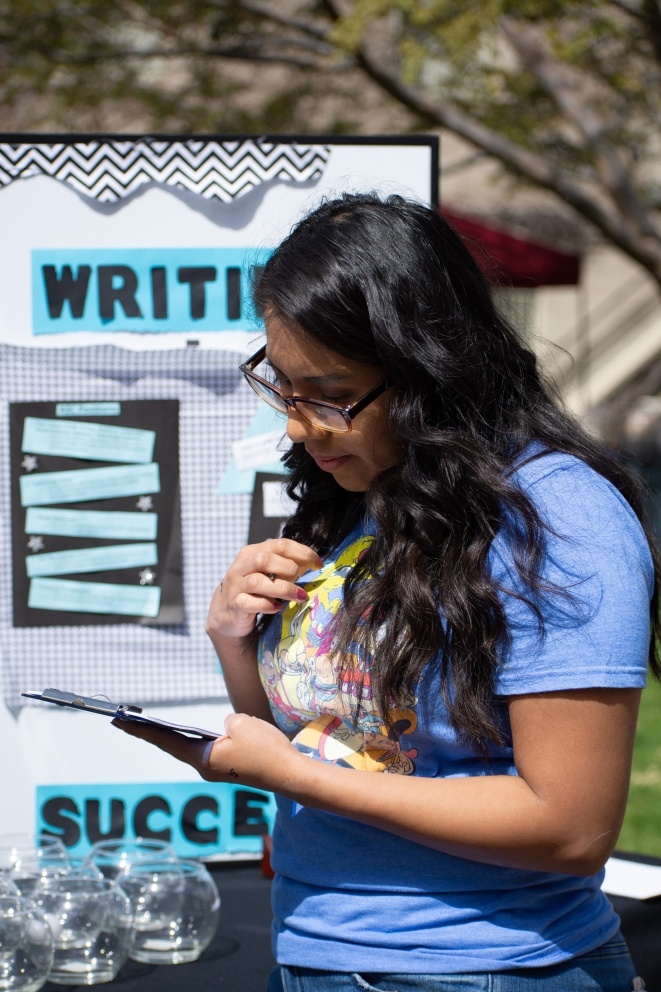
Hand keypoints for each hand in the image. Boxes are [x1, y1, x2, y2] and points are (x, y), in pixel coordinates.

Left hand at [112, 712, 301, 792]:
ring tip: (150, 726)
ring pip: (188, 749)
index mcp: (202, 758)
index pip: (164, 740)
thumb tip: (225, 729)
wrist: (290, 775)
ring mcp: (216, 770)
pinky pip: (205, 751)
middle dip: (149, 733)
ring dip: (170, 737)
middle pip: (172, 745)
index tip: (117, 722)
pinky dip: (191, 740)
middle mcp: (204, 767)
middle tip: (125, 721)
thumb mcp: (241, 723)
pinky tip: (187, 734)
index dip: (140, 730)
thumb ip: (226, 722)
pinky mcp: (229, 769)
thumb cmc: (264, 749)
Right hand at [206, 538, 321, 639]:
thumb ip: (288, 566)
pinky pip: (249, 603)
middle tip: (301, 579)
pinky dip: (266, 605)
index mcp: (253, 552)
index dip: (302, 553)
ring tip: (300, 596)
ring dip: (283, 589)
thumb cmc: (255, 590)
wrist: (227, 613)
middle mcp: (242, 566)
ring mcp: (236, 586)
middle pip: (265, 559)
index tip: (318, 564)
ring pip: (258, 582)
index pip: (279, 545)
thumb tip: (314, 563)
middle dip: (289, 568)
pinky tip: (278, 608)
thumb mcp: (270, 574)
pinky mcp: (234, 605)